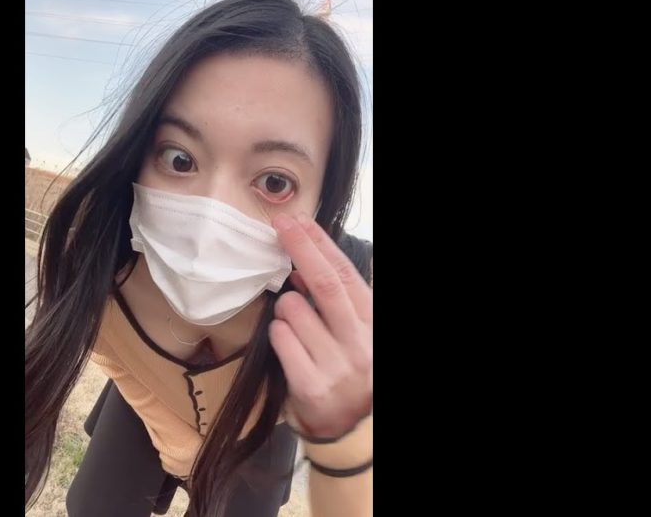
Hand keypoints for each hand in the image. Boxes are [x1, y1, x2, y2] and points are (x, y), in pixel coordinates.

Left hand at [269, 213, 372, 438]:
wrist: (352, 429)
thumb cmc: (350, 370)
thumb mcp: (356, 332)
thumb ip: (336, 301)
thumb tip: (301, 267)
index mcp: (372, 324)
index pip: (345, 275)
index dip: (320, 244)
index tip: (299, 220)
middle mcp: (359, 343)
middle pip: (324, 284)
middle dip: (301, 248)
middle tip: (281, 225)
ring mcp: (337, 366)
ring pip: (293, 311)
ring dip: (285, 308)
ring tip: (296, 323)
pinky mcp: (312, 386)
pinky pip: (280, 339)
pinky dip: (278, 333)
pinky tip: (289, 344)